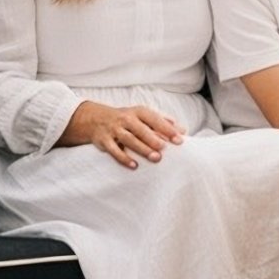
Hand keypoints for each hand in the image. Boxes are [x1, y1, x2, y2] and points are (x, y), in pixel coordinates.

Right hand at [61, 101, 185, 168]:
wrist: (95, 119)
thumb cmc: (126, 119)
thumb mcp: (142, 115)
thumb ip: (162, 122)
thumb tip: (183, 130)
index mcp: (138, 112)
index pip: (154, 119)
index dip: (167, 129)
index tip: (179, 139)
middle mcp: (126, 119)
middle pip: (141, 129)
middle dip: (153, 139)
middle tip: (165, 149)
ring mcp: (114, 130)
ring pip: (129, 139)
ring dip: (142, 149)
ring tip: (155, 158)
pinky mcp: (104, 141)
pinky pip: (114, 150)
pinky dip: (124, 158)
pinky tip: (134, 165)